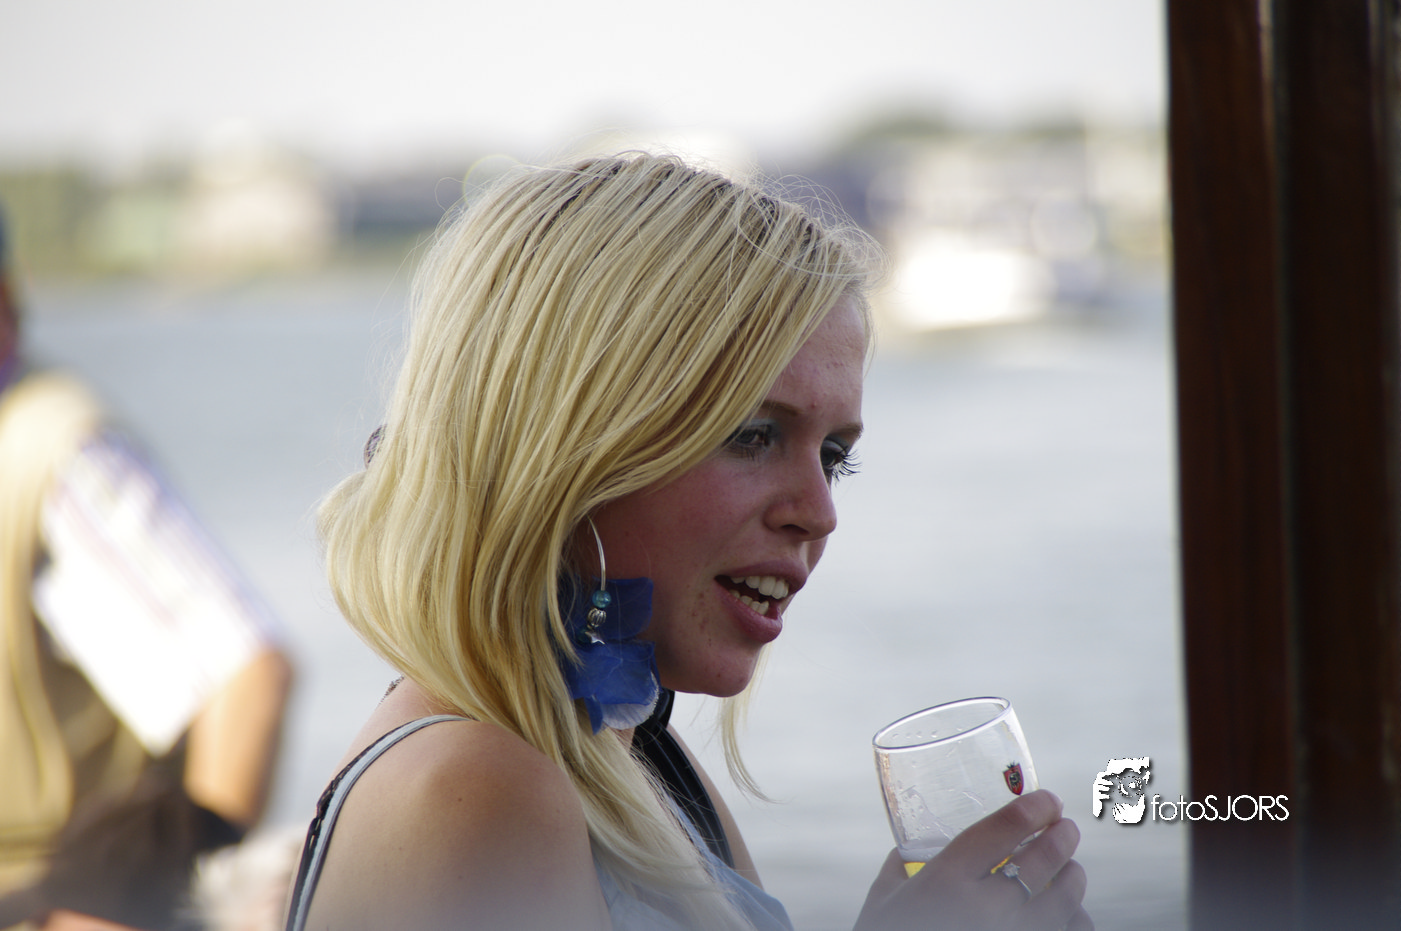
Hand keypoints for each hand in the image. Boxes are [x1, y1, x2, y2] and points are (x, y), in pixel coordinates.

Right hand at [853, 790, 1091, 930]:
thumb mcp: (882, 902)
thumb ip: (899, 870)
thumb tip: (908, 852)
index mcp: (947, 880)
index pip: (1005, 828)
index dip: (1035, 807)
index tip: (1048, 800)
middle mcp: (984, 908)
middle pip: (1044, 860)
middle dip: (1063, 837)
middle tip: (1066, 829)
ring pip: (1065, 902)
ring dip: (1074, 879)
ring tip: (1073, 870)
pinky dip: (1075, 922)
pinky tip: (1070, 916)